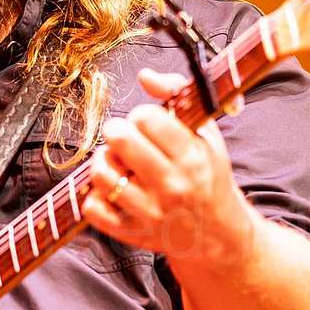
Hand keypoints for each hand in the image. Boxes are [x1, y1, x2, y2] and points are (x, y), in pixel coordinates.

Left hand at [83, 67, 258, 265]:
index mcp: (192, 157)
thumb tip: (145, 76)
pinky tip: (112, 191)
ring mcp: (150, 213)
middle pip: (120, 140)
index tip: (147, 126)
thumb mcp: (206, 134)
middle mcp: (172, 185)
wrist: (217, 232)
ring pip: (101, 174)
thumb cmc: (208, 175)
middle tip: (123, 138)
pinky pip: (93, 209)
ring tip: (116, 163)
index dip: (141, 116)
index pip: (146, 118)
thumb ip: (178, 95)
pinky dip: (95, 196)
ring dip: (103, 162)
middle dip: (116, 132)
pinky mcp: (132, 233)